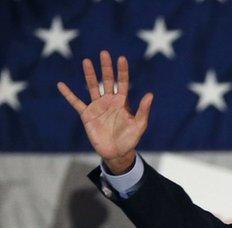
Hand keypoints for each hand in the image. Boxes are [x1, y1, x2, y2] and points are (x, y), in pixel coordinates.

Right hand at [57, 50, 152, 173]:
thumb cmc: (130, 139)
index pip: (122, 83)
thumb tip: (150, 94)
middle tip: (104, 53)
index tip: (121, 58)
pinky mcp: (87, 115)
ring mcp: (97, 107)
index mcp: (122, 102)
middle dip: (106, 67)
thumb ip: (143, 110)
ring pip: (93, 87)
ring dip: (90, 75)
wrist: (117, 152)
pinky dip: (68, 94)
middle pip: (107, 80)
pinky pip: (76, 103)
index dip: (122, 71)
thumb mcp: (139, 125)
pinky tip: (61, 85)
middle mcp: (109, 101)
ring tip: (87, 61)